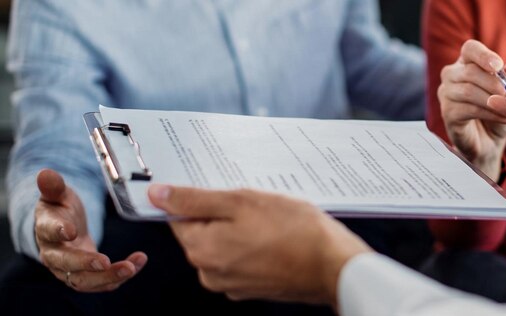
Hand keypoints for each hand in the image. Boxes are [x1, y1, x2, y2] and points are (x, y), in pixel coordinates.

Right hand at [34, 169, 146, 291]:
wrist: (64, 228)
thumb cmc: (61, 209)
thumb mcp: (58, 195)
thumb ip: (54, 186)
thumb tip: (45, 173)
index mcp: (45, 230)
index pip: (48, 232)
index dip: (58, 231)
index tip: (71, 230)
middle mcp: (54, 255)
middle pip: (66, 264)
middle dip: (86, 264)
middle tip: (106, 261)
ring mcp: (69, 269)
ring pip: (85, 281)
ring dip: (108, 277)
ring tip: (131, 268)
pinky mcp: (87, 276)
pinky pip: (102, 282)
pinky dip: (120, 277)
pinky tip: (138, 263)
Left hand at [148, 185, 371, 304]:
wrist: (333, 265)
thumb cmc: (296, 232)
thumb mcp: (242, 202)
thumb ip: (195, 200)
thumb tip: (158, 196)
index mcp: (201, 250)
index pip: (180, 217)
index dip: (200, 198)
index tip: (221, 190)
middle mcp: (211, 273)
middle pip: (203, 232)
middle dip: (225, 214)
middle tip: (253, 203)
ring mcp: (232, 284)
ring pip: (226, 244)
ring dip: (242, 229)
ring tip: (270, 219)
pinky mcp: (253, 287)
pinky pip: (243, 258)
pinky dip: (255, 245)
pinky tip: (276, 235)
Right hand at [438, 39, 505, 178]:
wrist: (489, 143)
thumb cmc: (498, 113)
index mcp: (466, 63)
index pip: (470, 49)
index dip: (483, 55)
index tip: (498, 65)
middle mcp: (451, 74)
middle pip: (470, 71)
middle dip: (495, 84)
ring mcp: (446, 93)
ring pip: (469, 91)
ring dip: (495, 100)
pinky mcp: (447, 113)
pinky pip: (469, 109)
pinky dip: (491, 114)